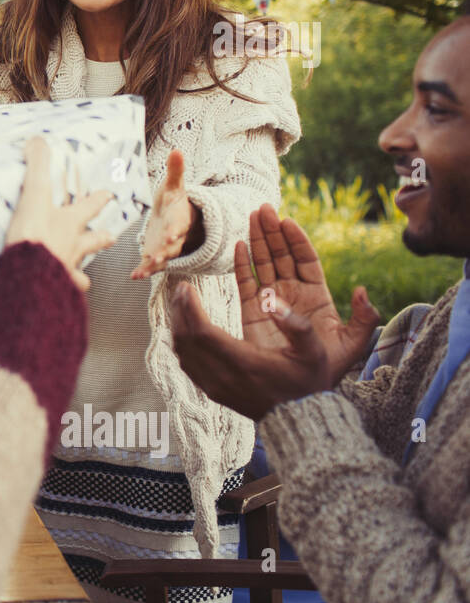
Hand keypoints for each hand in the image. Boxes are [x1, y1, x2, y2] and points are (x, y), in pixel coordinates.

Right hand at [6, 137, 116, 290]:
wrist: (27, 276)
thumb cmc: (33, 235)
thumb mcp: (34, 194)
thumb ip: (37, 166)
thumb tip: (38, 140)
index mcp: (71, 223)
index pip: (90, 206)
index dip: (99, 198)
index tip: (108, 193)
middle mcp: (74, 247)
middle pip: (94, 240)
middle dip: (102, 237)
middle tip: (110, 236)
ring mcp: (67, 271)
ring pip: (82, 270)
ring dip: (84, 271)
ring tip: (84, 276)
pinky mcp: (55, 290)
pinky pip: (63, 292)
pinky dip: (63, 293)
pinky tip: (61, 296)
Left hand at [131, 149, 196, 278]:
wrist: (178, 217)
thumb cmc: (174, 200)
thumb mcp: (175, 185)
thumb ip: (175, 170)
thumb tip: (176, 149)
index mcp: (181, 218)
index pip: (180, 223)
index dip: (176, 228)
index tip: (172, 233)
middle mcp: (176, 236)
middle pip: (173, 245)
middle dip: (166, 250)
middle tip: (158, 256)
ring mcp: (167, 247)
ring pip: (164, 259)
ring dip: (154, 265)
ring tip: (144, 270)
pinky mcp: (157, 255)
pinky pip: (151, 265)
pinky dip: (143, 271)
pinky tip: (134, 276)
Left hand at [170, 280, 332, 420]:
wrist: (300, 421)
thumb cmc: (307, 383)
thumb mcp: (313, 352)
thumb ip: (296, 325)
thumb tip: (273, 301)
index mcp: (244, 362)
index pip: (202, 332)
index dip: (190, 307)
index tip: (186, 287)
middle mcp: (223, 376)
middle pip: (186, 340)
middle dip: (179, 311)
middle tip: (180, 289)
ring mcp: (215, 387)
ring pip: (183, 353)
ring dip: (177, 326)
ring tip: (180, 304)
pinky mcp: (213, 393)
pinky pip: (188, 365)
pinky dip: (181, 344)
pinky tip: (185, 329)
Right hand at [235, 203, 380, 384]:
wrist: (298, 393)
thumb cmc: (327, 370)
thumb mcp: (354, 345)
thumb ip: (364, 318)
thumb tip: (360, 290)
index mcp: (318, 297)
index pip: (306, 260)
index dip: (297, 240)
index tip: (287, 221)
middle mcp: (293, 294)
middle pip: (282, 256)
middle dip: (272, 232)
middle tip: (263, 209)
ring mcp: (271, 301)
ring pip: (263, 264)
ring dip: (257, 240)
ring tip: (251, 217)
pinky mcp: (252, 313)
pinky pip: (245, 283)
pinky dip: (241, 264)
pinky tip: (239, 246)